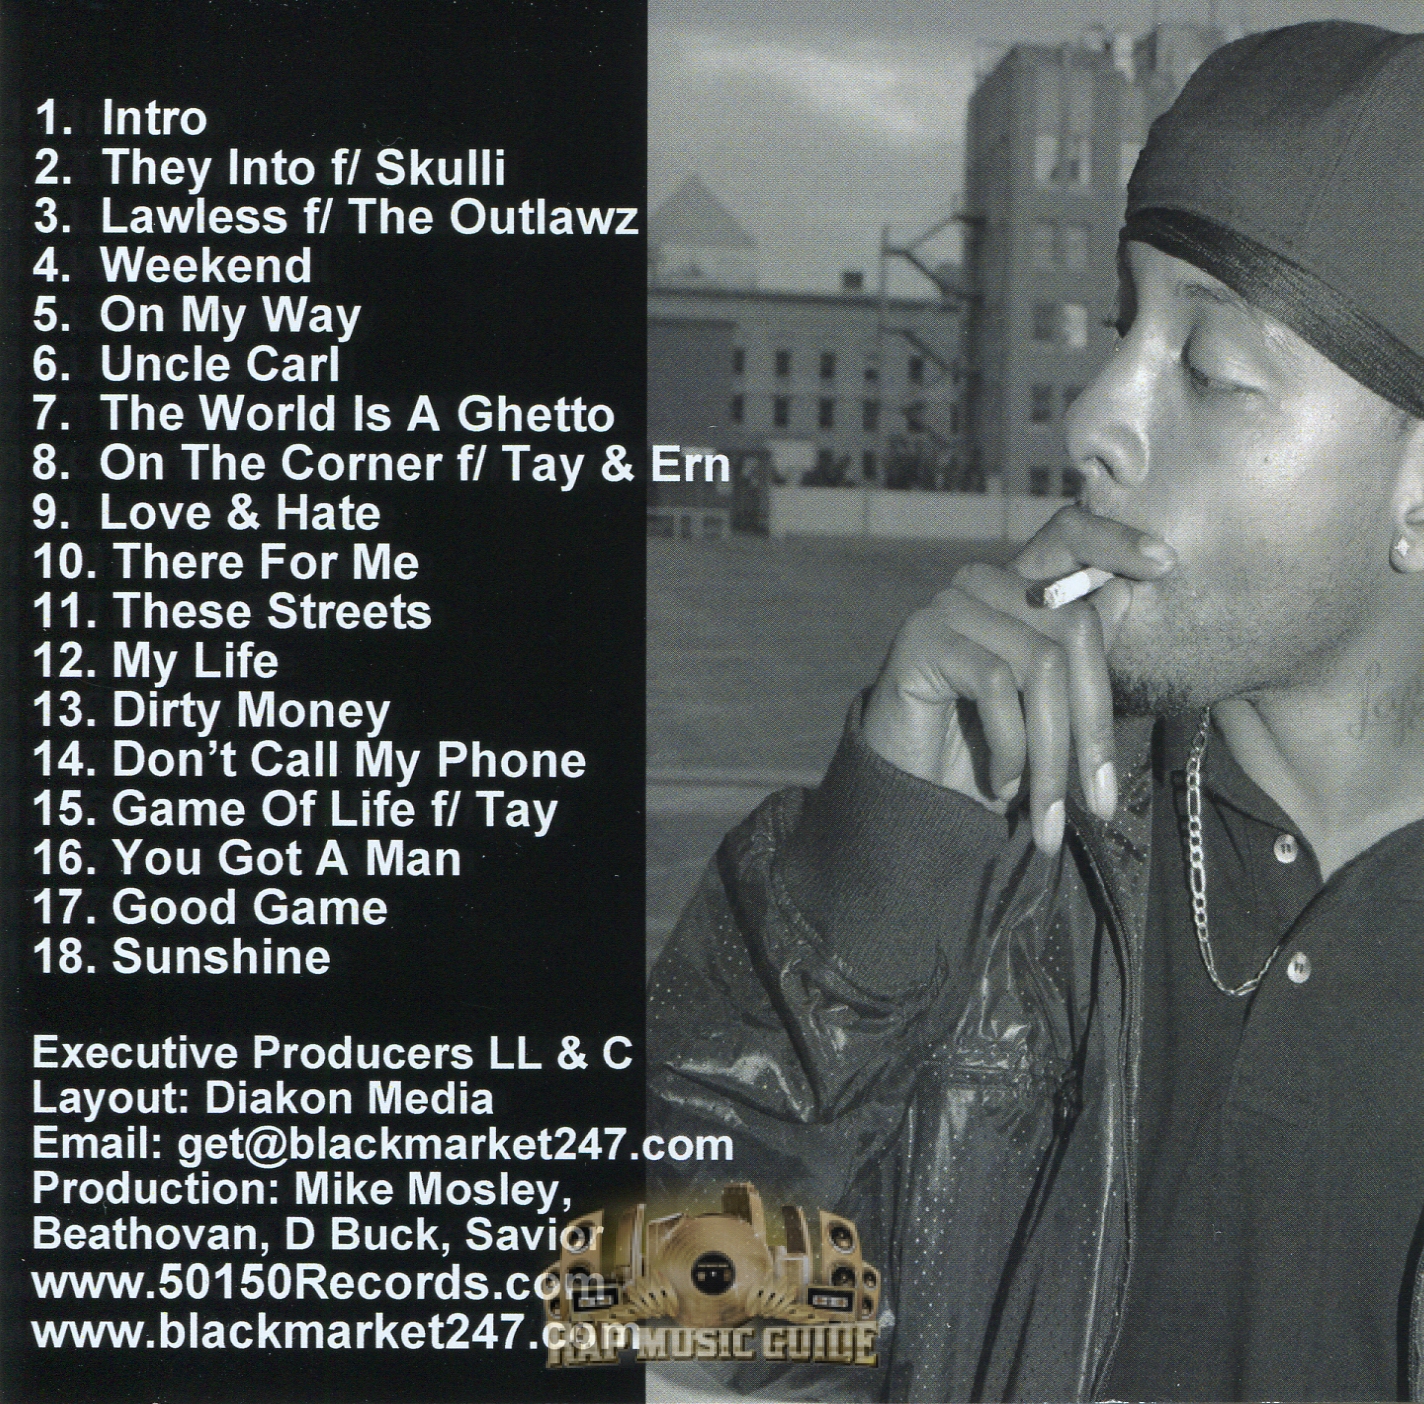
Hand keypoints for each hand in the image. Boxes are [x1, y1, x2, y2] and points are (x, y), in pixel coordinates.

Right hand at [860, 506, 1175, 851]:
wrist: (911, 799)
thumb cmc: (987, 754)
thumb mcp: (1051, 708)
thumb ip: (1084, 655)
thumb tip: (1126, 592)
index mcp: (1017, 590)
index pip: (1069, 534)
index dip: (1115, 540)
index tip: (1167, 564)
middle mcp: (981, 584)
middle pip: (1073, 628)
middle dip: (1093, 726)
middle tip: (1101, 803)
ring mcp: (949, 607)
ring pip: (1041, 666)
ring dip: (1052, 755)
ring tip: (1048, 812)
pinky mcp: (922, 638)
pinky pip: (996, 685)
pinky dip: (1010, 747)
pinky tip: (1001, 784)